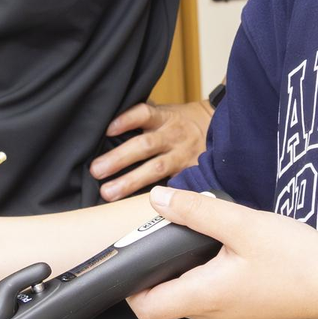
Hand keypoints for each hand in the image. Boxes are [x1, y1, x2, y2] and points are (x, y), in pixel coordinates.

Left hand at [90, 98, 212, 200]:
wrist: (220, 128)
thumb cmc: (181, 121)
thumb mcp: (165, 112)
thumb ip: (142, 118)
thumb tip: (107, 124)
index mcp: (164, 117)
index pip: (143, 114)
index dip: (126, 120)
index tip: (108, 129)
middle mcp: (172, 136)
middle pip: (145, 146)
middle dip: (119, 158)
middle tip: (97, 170)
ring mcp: (182, 156)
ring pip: (156, 169)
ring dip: (130, 182)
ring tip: (108, 193)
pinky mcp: (190, 173)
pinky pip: (173, 186)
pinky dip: (157, 197)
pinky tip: (136, 207)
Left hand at [128, 184, 317, 318]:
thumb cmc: (299, 259)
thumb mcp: (244, 225)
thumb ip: (196, 211)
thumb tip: (158, 199)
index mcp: (204, 298)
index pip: (145, 308)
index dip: (129, 283)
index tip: (133, 252)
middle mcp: (212, 316)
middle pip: (163, 301)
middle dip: (156, 268)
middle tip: (166, 231)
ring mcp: (229, 317)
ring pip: (187, 296)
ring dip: (183, 269)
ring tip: (199, 233)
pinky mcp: (245, 310)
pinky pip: (210, 295)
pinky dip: (205, 274)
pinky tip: (225, 247)